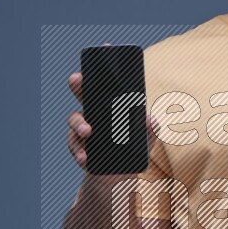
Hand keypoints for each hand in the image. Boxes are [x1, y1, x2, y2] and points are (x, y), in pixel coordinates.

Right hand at [66, 52, 155, 174]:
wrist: (121, 178)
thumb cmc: (132, 150)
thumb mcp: (145, 139)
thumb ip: (150, 129)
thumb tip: (152, 120)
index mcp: (109, 107)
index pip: (104, 85)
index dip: (102, 68)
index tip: (103, 49)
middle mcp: (93, 114)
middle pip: (82, 95)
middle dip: (78, 85)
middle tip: (78, 80)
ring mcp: (84, 131)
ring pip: (75, 120)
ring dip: (79, 124)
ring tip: (88, 132)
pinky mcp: (81, 149)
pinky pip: (75, 146)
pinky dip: (80, 152)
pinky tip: (85, 158)